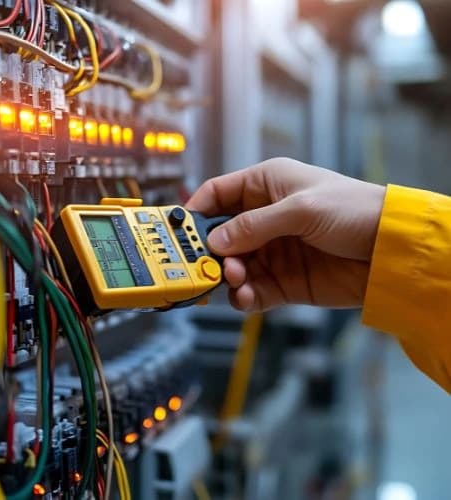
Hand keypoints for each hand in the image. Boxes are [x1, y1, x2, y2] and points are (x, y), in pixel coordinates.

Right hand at [186, 158, 385, 311]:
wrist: (390, 251)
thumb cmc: (354, 211)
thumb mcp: (301, 209)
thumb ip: (254, 225)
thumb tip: (216, 240)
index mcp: (266, 187)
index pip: (219, 194)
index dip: (197, 210)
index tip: (180, 230)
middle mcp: (264, 219)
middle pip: (220, 235)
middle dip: (210, 251)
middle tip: (205, 264)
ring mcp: (271, 251)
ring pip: (232, 266)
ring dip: (227, 275)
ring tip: (236, 278)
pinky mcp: (282, 281)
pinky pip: (252, 290)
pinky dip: (244, 296)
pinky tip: (247, 297)